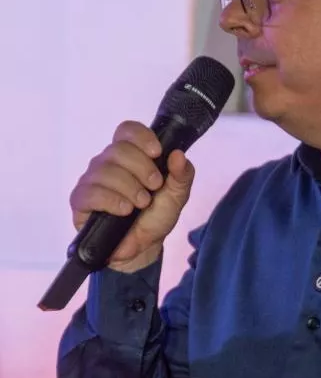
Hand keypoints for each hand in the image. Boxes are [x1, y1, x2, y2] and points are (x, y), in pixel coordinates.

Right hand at [69, 120, 194, 271]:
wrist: (143, 247)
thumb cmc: (156, 216)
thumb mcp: (177, 195)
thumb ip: (182, 175)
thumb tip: (178, 155)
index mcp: (130, 155)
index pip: (127, 130)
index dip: (141, 137)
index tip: (157, 153)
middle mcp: (108, 162)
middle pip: (118, 149)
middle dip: (142, 168)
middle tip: (154, 186)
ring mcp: (92, 179)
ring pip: (106, 170)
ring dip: (129, 188)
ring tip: (141, 203)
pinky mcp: (81, 200)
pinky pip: (91, 192)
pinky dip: (112, 201)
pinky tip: (124, 210)